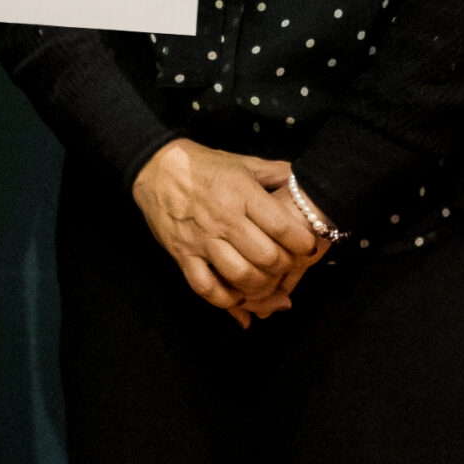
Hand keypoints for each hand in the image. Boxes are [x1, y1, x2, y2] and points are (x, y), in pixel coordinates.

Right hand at [129, 138, 325, 323]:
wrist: (155, 166)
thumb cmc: (205, 165)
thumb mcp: (243, 162)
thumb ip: (277, 173)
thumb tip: (307, 183)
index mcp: (241, 193)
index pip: (283, 229)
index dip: (303, 243)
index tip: (307, 245)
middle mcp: (223, 219)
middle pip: (267, 258)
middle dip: (284, 266)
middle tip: (286, 263)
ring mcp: (201, 240)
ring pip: (241, 277)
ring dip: (260, 287)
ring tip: (265, 281)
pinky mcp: (183, 255)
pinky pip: (207, 289)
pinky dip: (226, 301)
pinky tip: (238, 298)